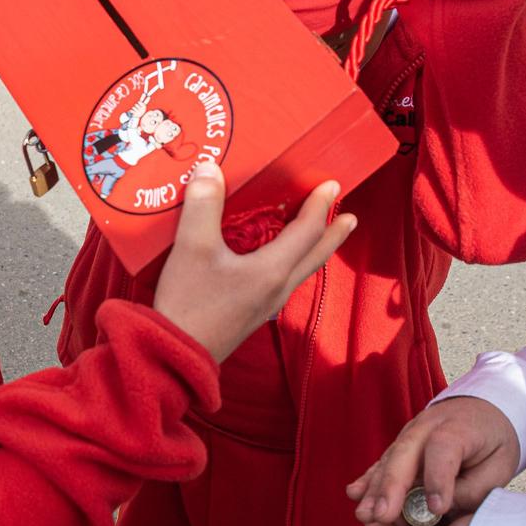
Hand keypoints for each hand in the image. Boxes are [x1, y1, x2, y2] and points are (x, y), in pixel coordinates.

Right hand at [153, 163, 353, 360]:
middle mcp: (277, 287)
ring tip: (322, 236)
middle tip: (349, 218)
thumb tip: (210, 169)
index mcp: (272, 269)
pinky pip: (284, 281)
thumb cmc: (189, 303)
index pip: (307, 231)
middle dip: (333, 235)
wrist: (177, 356)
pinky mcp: (252, 313)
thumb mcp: (192, 248)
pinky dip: (293, 263)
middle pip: (315, 256)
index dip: (319, 206)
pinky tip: (278, 262)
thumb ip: (203, 205)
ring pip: (302, 271)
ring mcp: (267, 304)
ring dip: (315, 249)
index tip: (331, 184)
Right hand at [346, 394, 519, 525]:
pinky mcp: (399, 446)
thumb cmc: (494, 440)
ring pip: (388, 462)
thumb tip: (440, 509)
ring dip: (374, 490)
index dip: (439, 479)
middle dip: (391, 487)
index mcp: (457, 428)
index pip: (444, 450)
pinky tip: (354, 493)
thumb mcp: (500, 465)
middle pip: (404, 454)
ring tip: (365, 515)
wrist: (483, 408)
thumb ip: (475, 488)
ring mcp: (408, 435)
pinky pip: (381, 463)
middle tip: (382, 516)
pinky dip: (368, 480)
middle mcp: (427, 427)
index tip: (437, 508)